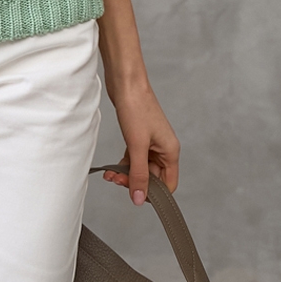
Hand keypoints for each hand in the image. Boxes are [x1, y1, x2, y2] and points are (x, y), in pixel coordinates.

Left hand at [101, 77, 179, 205]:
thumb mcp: (137, 146)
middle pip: (153, 178)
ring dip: (126, 174)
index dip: (153, 194)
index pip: (168, 184)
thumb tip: (139, 198)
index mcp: (170, 151)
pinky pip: (134, 159)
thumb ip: (138, 174)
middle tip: (117, 180)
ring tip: (110, 175)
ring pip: (141, 169)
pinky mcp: (139, 137)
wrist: (125, 83)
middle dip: (135, 183)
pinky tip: (111, 167)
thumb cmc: (136, 107)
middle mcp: (163, 148)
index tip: (136, 195)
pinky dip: (123, 165)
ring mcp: (151, 143)